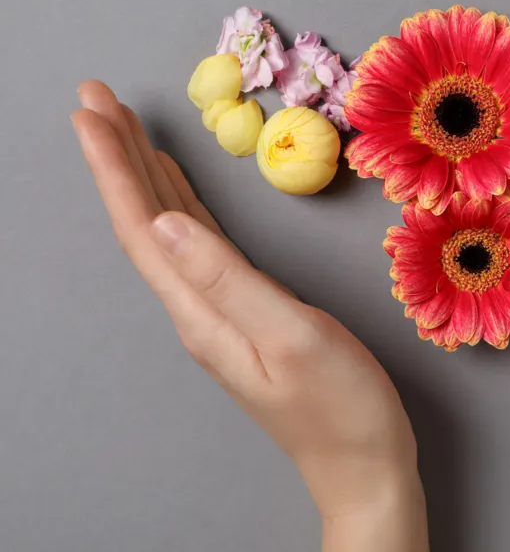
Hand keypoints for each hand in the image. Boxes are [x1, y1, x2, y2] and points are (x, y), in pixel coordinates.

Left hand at [72, 81, 427, 551]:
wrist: (363, 464)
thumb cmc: (340, 405)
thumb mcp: (291, 336)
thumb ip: (229, 279)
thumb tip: (169, 222)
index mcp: (202, 310)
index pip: (144, 227)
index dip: (115, 166)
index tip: (93, 111)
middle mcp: (199, 309)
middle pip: (146, 222)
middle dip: (119, 158)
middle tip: (97, 98)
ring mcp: (220, 312)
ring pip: (169, 231)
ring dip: (144, 177)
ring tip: (127, 129)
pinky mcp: (245, 313)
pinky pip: (199, 246)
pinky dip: (183, 207)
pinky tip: (178, 191)